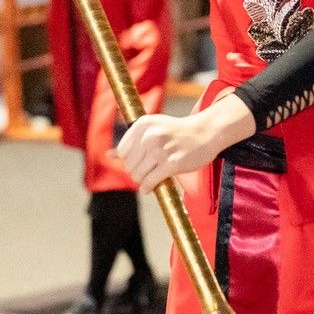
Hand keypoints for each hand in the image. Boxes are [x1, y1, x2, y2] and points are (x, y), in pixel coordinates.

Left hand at [116, 97, 254, 194]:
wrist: (205, 133)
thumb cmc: (175, 132)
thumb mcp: (152, 130)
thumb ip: (130, 142)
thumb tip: (108, 155)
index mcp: (143, 124)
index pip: (123, 152)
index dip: (131, 159)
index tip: (142, 159)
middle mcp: (150, 135)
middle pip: (129, 166)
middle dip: (137, 172)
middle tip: (149, 170)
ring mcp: (161, 149)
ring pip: (138, 176)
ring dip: (143, 181)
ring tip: (151, 177)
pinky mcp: (172, 163)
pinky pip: (150, 182)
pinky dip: (147, 188)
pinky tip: (150, 187)